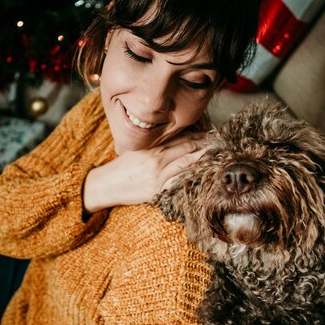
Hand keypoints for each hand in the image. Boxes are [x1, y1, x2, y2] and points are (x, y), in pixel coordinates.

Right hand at [83, 132, 206, 212]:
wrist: (105, 184)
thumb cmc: (121, 169)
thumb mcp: (136, 151)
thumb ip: (154, 147)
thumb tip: (174, 143)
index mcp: (152, 147)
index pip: (179, 138)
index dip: (197, 136)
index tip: (211, 134)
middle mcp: (156, 158)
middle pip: (186, 148)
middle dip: (204, 145)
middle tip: (219, 143)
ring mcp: (157, 175)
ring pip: (186, 163)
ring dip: (202, 159)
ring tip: (216, 155)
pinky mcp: (156, 190)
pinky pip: (178, 182)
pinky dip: (191, 177)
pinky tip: (202, 175)